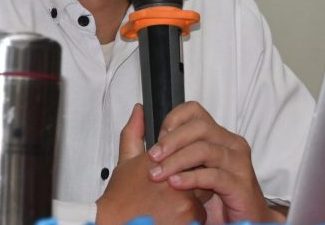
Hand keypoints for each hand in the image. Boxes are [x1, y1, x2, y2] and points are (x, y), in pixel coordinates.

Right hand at [96, 104, 206, 224]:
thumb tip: (139, 111)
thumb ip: (134, 133)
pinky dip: (190, 218)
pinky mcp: (189, 217)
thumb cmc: (121, 200)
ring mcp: (183, 198)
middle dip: (190, 180)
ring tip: (167, 206)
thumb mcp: (125, 162)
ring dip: (191, 200)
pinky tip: (171, 218)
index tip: (175, 171)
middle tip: (168, 194)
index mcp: (161, 161)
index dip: (185, 162)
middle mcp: (173, 178)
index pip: (191, 152)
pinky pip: (200, 215)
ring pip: (202, 195)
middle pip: (199, 173)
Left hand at [146, 101, 284, 223]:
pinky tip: (175, 184)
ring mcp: (238, 162)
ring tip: (158, 174)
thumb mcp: (185, 167)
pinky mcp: (240, 183)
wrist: (243, 221)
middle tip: (152, 157)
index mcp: (217, 136)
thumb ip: (159, 141)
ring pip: (206, 149)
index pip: (194, 111)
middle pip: (199, 127)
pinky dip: (192, 178)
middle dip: (172, 140)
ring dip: (178, 160)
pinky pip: (214, 176)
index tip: (156, 137)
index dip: (173, 120)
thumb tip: (138, 111)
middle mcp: (230, 143)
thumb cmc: (213, 196)